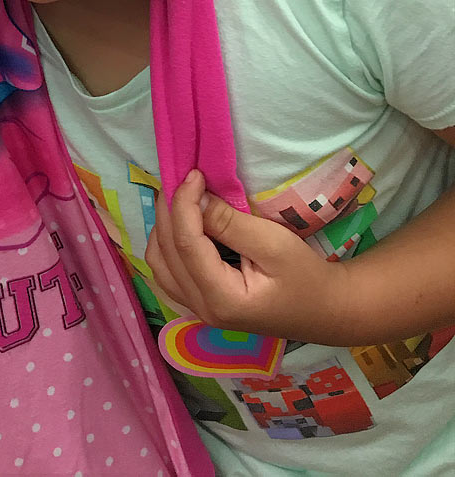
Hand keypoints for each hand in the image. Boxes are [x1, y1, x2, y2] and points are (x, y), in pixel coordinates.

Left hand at [146, 170, 351, 343]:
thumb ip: (231, 223)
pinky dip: (166, 243)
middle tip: (181, 177)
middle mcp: (202, 310)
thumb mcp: (274, 244)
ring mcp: (198, 310)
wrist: (324, 309)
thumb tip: (196, 197)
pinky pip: (167, 272)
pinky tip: (180, 223)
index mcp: (222, 299)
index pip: (186, 244)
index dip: (183, 203)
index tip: (193, 173)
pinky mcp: (199, 304)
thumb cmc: (305, 275)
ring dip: (162, 226)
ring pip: (159, 263)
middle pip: (166, 253)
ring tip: (179, 197)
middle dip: (169, 210)